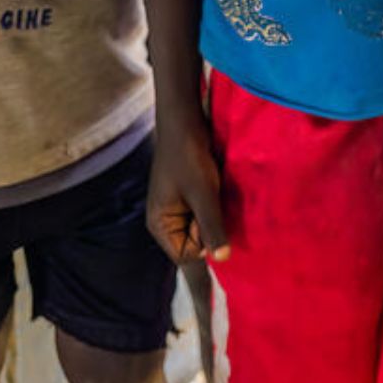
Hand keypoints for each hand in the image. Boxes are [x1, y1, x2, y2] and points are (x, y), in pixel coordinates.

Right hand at [148, 119, 228, 263]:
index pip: (185, 256)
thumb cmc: (189, 156)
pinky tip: (218, 190)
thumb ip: (212, 227)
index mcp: (160, 225)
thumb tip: (222, 260)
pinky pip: (205, 214)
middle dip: (209, 229)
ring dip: (214, 216)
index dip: (203, 242)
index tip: (209, 216)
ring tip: (215, 193)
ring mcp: (178, 210)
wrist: (185, 122)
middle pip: (194, 244)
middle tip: (212, 200)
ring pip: (202, 229)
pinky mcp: (189, 198)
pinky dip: (214, 207)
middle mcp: (166, 222)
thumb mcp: (203, 193)